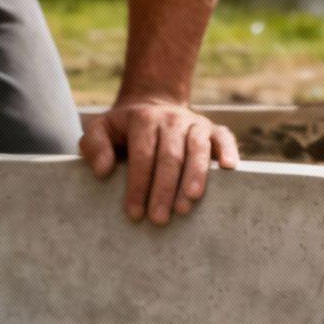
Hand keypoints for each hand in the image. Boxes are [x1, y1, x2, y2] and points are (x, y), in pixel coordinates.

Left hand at [80, 95, 238, 224]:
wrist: (152, 104)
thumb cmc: (123, 128)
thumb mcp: (101, 129)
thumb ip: (94, 146)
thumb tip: (103, 171)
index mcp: (144, 119)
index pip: (142, 154)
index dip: (138, 184)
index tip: (134, 213)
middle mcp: (172, 118)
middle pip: (170, 156)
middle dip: (164, 189)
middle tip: (159, 219)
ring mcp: (194, 123)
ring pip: (197, 149)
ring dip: (194, 177)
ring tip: (187, 205)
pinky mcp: (212, 129)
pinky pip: (224, 137)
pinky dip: (228, 150)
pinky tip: (229, 168)